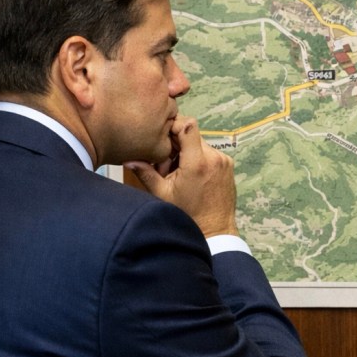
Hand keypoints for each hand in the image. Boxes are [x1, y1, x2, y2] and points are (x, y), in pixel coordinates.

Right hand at [125, 116, 238, 238]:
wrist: (215, 230)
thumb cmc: (188, 215)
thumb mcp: (163, 195)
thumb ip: (146, 173)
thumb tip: (128, 159)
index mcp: (197, 163)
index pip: (188, 126)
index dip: (173, 126)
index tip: (163, 136)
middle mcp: (214, 157)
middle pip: (192, 134)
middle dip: (177, 143)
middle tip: (167, 163)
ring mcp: (224, 160)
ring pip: (200, 143)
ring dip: (187, 151)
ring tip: (179, 172)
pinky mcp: (228, 164)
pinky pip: (209, 152)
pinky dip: (198, 157)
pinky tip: (191, 175)